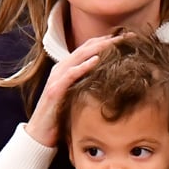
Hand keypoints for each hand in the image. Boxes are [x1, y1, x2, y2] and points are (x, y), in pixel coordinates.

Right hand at [25, 33, 121, 147]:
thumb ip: (90, 85)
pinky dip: (83, 66)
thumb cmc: (61, 115)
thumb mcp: (79, 96)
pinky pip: (70, 74)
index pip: (89, 48)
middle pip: (87, 48)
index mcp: (68, 68)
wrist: (41, 133)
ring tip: (116, 41)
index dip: (107, 40)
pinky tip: (96, 60)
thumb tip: (112, 82)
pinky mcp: (55, 90)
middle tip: (128, 35)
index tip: (128, 37)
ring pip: (79, 56)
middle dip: (108, 39)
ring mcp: (57, 77)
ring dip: (99, 47)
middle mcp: (62, 68)